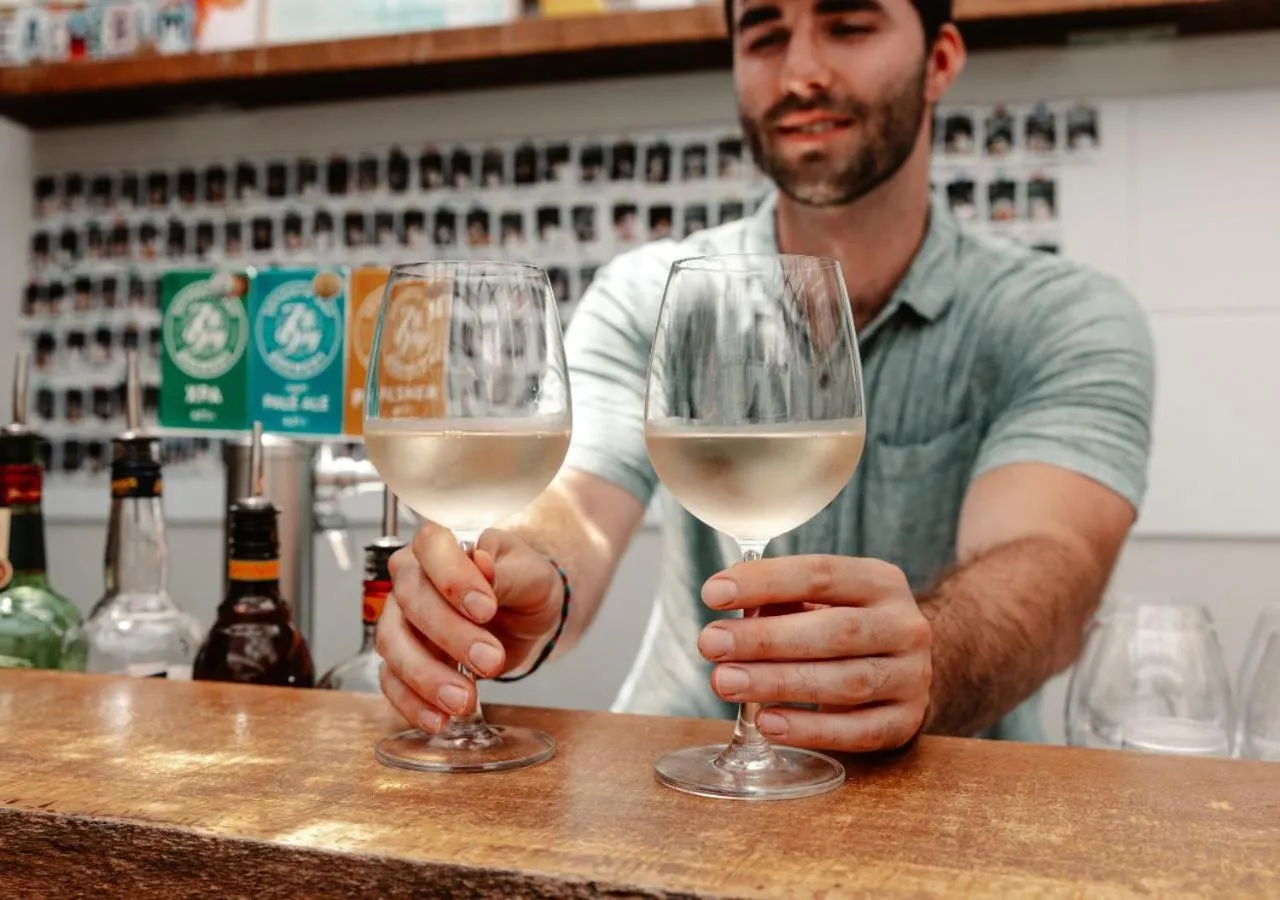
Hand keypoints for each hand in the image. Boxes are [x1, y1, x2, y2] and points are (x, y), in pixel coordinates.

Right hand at [376, 522, 563, 732]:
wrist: (525, 615)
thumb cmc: (524, 583)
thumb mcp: (531, 574)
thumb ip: (506, 572)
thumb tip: (481, 564)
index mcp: (443, 545)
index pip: (431, 547)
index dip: (453, 577)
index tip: (485, 608)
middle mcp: (413, 577)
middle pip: (411, 600)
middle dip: (450, 635)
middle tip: (490, 659)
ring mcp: (401, 618)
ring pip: (393, 644)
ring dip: (426, 676)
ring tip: (464, 699)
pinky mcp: (402, 658)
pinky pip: (391, 682)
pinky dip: (411, 704)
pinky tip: (438, 719)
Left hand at [697, 556, 931, 752]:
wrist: (906, 667)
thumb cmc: (846, 626)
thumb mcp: (823, 601)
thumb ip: (780, 602)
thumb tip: (729, 613)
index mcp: (880, 582)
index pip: (820, 574)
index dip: (764, 582)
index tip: (712, 594)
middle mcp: (904, 625)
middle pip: (834, 631)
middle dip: (765, 639)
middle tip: (711, 644)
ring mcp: (912, 676)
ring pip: (846, 682)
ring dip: (778, 683)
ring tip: (725, 682)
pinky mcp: (906, 721)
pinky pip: (859, 731)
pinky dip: (810, 729)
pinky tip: (767, 723)